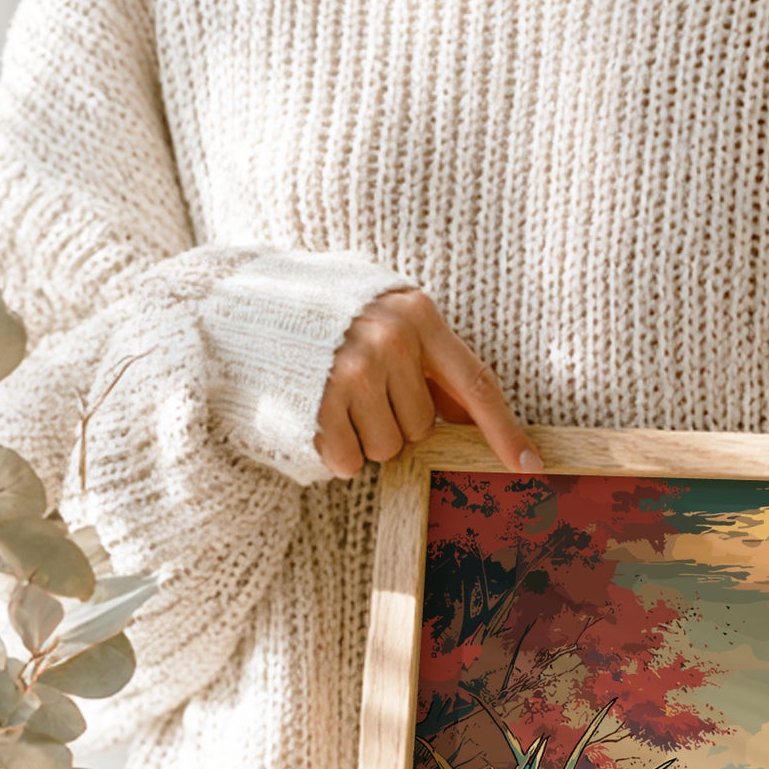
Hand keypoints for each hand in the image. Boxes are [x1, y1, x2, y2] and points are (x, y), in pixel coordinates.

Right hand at [315, 288, 541, 478]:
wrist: (238, 302)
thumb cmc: (322, 314)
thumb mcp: (383, 317)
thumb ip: (428, 360)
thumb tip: (469, 416)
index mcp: (417, 315)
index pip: (476, 384)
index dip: (505, 430)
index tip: (530, 465)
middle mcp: (391, 341)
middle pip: (423, 428)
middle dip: (395, 421)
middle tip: (358, 390)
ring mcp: (353, 373)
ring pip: (388, 449)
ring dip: (364, 438)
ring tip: (332, 398)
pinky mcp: (319, 404)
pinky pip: (350, 461)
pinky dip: (335, 452)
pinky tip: (315, 415)